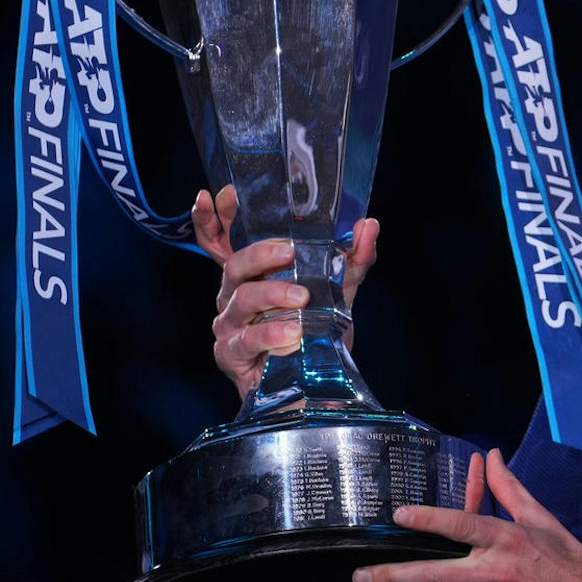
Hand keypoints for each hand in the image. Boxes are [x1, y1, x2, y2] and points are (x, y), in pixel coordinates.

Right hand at [194, 185, 379, 398]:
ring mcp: (229, 324)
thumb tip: (368, 225)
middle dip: (260, 253)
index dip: (213, 217)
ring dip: (272, 294)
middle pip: (234, 264)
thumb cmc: (317, 334)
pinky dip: (270, 333)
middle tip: (291, 253)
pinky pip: (245, 339)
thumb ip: (353, 259)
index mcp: (253, 274)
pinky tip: (292, 333)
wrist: (317, 385)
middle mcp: (234, 294)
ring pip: (240, 299)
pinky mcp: (231, 354)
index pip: (223, 239)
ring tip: (303, 298)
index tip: (220, 195)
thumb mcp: (339, 292)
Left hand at [353, 448, 581, 581]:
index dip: (428, 519)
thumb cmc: (568, 563)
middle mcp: (496, 575)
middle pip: (434, 576)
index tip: (399, 515)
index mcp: (509, 542)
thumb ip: (510, 488)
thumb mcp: (542, 519)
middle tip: (361, 574)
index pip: (462, 526)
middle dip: (393, 576)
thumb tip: (491, 456)